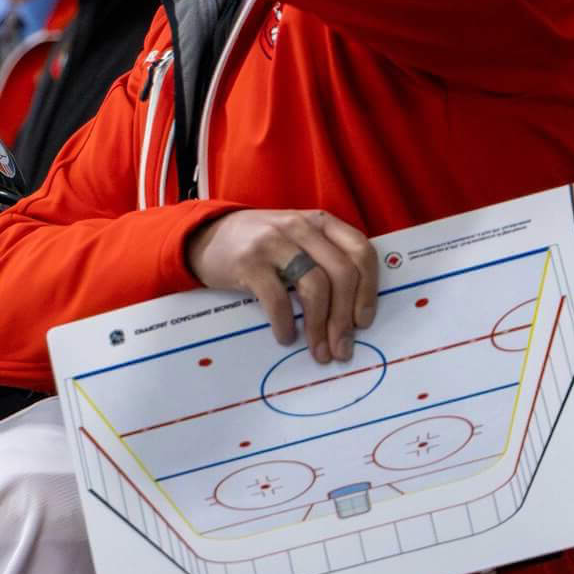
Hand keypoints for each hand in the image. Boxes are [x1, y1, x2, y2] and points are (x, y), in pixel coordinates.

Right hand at [184, 209, 377, 362]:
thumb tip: (352, 314)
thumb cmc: (260, 245)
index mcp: (320, 222)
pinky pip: (278, 298)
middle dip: (345, 318)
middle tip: (342, 348)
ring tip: (318, 350)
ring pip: (315, 286)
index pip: (360, 251)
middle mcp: (300, 227)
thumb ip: (325, 259)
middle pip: (341, 274)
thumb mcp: (297, 239)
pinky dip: (286, 324)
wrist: (206, 235)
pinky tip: (285, 337)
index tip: (363, 322)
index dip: (368, 290)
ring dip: (320, 326)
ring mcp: (274, 242)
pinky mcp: (248, 262)